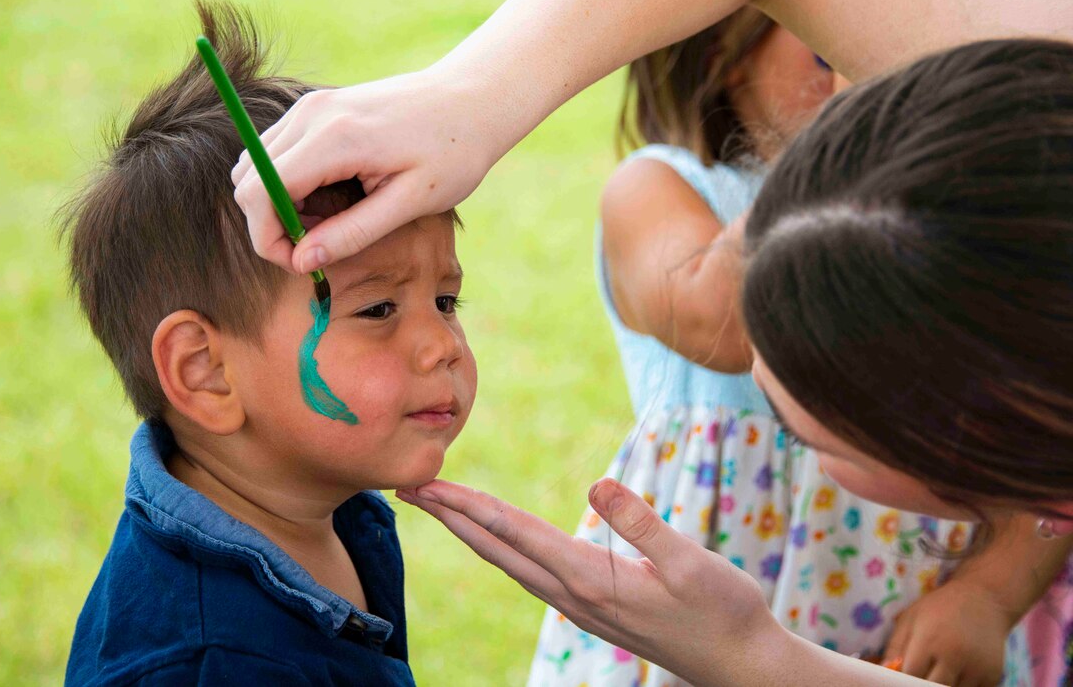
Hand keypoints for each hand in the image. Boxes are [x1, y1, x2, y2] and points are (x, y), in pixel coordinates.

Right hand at [231, 68, 499, 272]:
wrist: (471, 100)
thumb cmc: (452, 153)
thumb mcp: (411, 203)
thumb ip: (354, 233)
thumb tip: (302, 261)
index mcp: (335, 138)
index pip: (260, 192)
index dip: (268, 238)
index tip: (301, 263)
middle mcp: (312, 114)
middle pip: (247, 180)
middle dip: (269, 225)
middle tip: (315, 250)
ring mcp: (311, 106)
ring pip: (255, 165)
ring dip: (277, 204)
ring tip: (328, 225)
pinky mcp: (317, 107)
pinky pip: (277, 151)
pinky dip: (287, 183)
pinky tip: (330, 200)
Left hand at [397, 478, 797, 685]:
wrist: (740, 665)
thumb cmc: (724, 612)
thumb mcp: (692, 564)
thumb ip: (644, 523)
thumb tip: (599, 483)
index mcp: (591, 580)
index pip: (516, 533)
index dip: (470, 505)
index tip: (429, 484)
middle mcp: (575, 595)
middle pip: (498, 549)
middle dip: (451, 517)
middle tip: (408, 488)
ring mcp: (580, 606)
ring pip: (510, 563)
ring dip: (471, 532)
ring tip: (441, 507)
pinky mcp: (593, 608)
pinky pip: (532, 572)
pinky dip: (502, 549)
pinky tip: (497, 541)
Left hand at [882, 580, 1013, 685]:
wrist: (984, 599)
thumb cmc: (940, 607)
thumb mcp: (910, 618)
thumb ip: (895, 647)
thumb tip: (885, 671)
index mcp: (929, 640)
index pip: (909, 676)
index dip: (901, 678)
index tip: (899, 676)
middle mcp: (954, 656)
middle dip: (920, 683)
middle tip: (919, 672)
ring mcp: (976, 668)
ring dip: (941, 685)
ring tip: (938, 669)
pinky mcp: (993, 676)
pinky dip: (961, 686)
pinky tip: (957, 672)